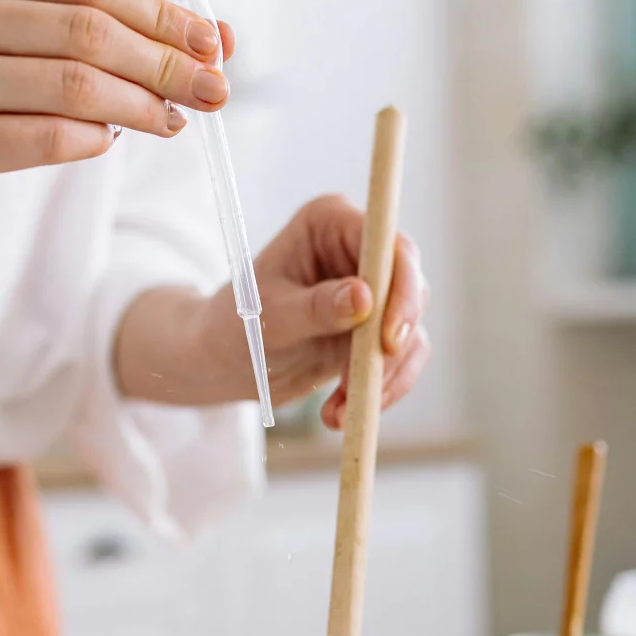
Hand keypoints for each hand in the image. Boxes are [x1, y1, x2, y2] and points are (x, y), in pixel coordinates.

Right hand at [0, 0, 233, 268]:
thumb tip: (219, 40)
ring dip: (142, 106)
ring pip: (73, 85)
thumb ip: (104, 30)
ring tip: (175, 120)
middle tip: (212, 90)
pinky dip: (94, 139)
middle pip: (86, 31)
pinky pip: (46, 137)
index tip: (209, 43)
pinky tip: (114, 140)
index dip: (157, 12)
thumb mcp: (20, 42)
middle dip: (163, 62)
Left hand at [237, 194, 430, 427]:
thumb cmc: (233, 326)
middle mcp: (358, 248)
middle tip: (365, 387)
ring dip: (382, 378)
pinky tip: (339, 412)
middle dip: (392, 344)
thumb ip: (315, 308)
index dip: (401, 291)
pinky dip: (379, 390)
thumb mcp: (269, 318)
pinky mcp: (376, 328)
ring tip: (337, 412)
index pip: (388, 246)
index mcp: (329, 223)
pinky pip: (401, 360)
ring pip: (409, 330)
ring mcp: (372, 290)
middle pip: (411, 288)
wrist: (224, 361)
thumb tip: (365, 299)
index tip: (389, 340)